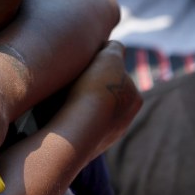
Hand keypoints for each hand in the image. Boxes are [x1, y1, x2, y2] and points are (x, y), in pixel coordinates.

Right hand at [62, 41, 141, 155]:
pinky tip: (59, 112)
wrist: (77, 129)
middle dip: (92, 86)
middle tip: (74, 80)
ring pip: (90, 110)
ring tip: (63, 96)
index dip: (101, 65)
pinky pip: (77, 125)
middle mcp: (124, 120)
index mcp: (135, 99)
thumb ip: (115, 48)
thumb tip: (112, 47)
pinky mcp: (84, 147)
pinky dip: (72, 118)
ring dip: (81, 102)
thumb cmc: (95, 89)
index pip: (117, 74)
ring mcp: (104, 136)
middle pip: (105, 93)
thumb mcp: (109, 57)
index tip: (86, 63)